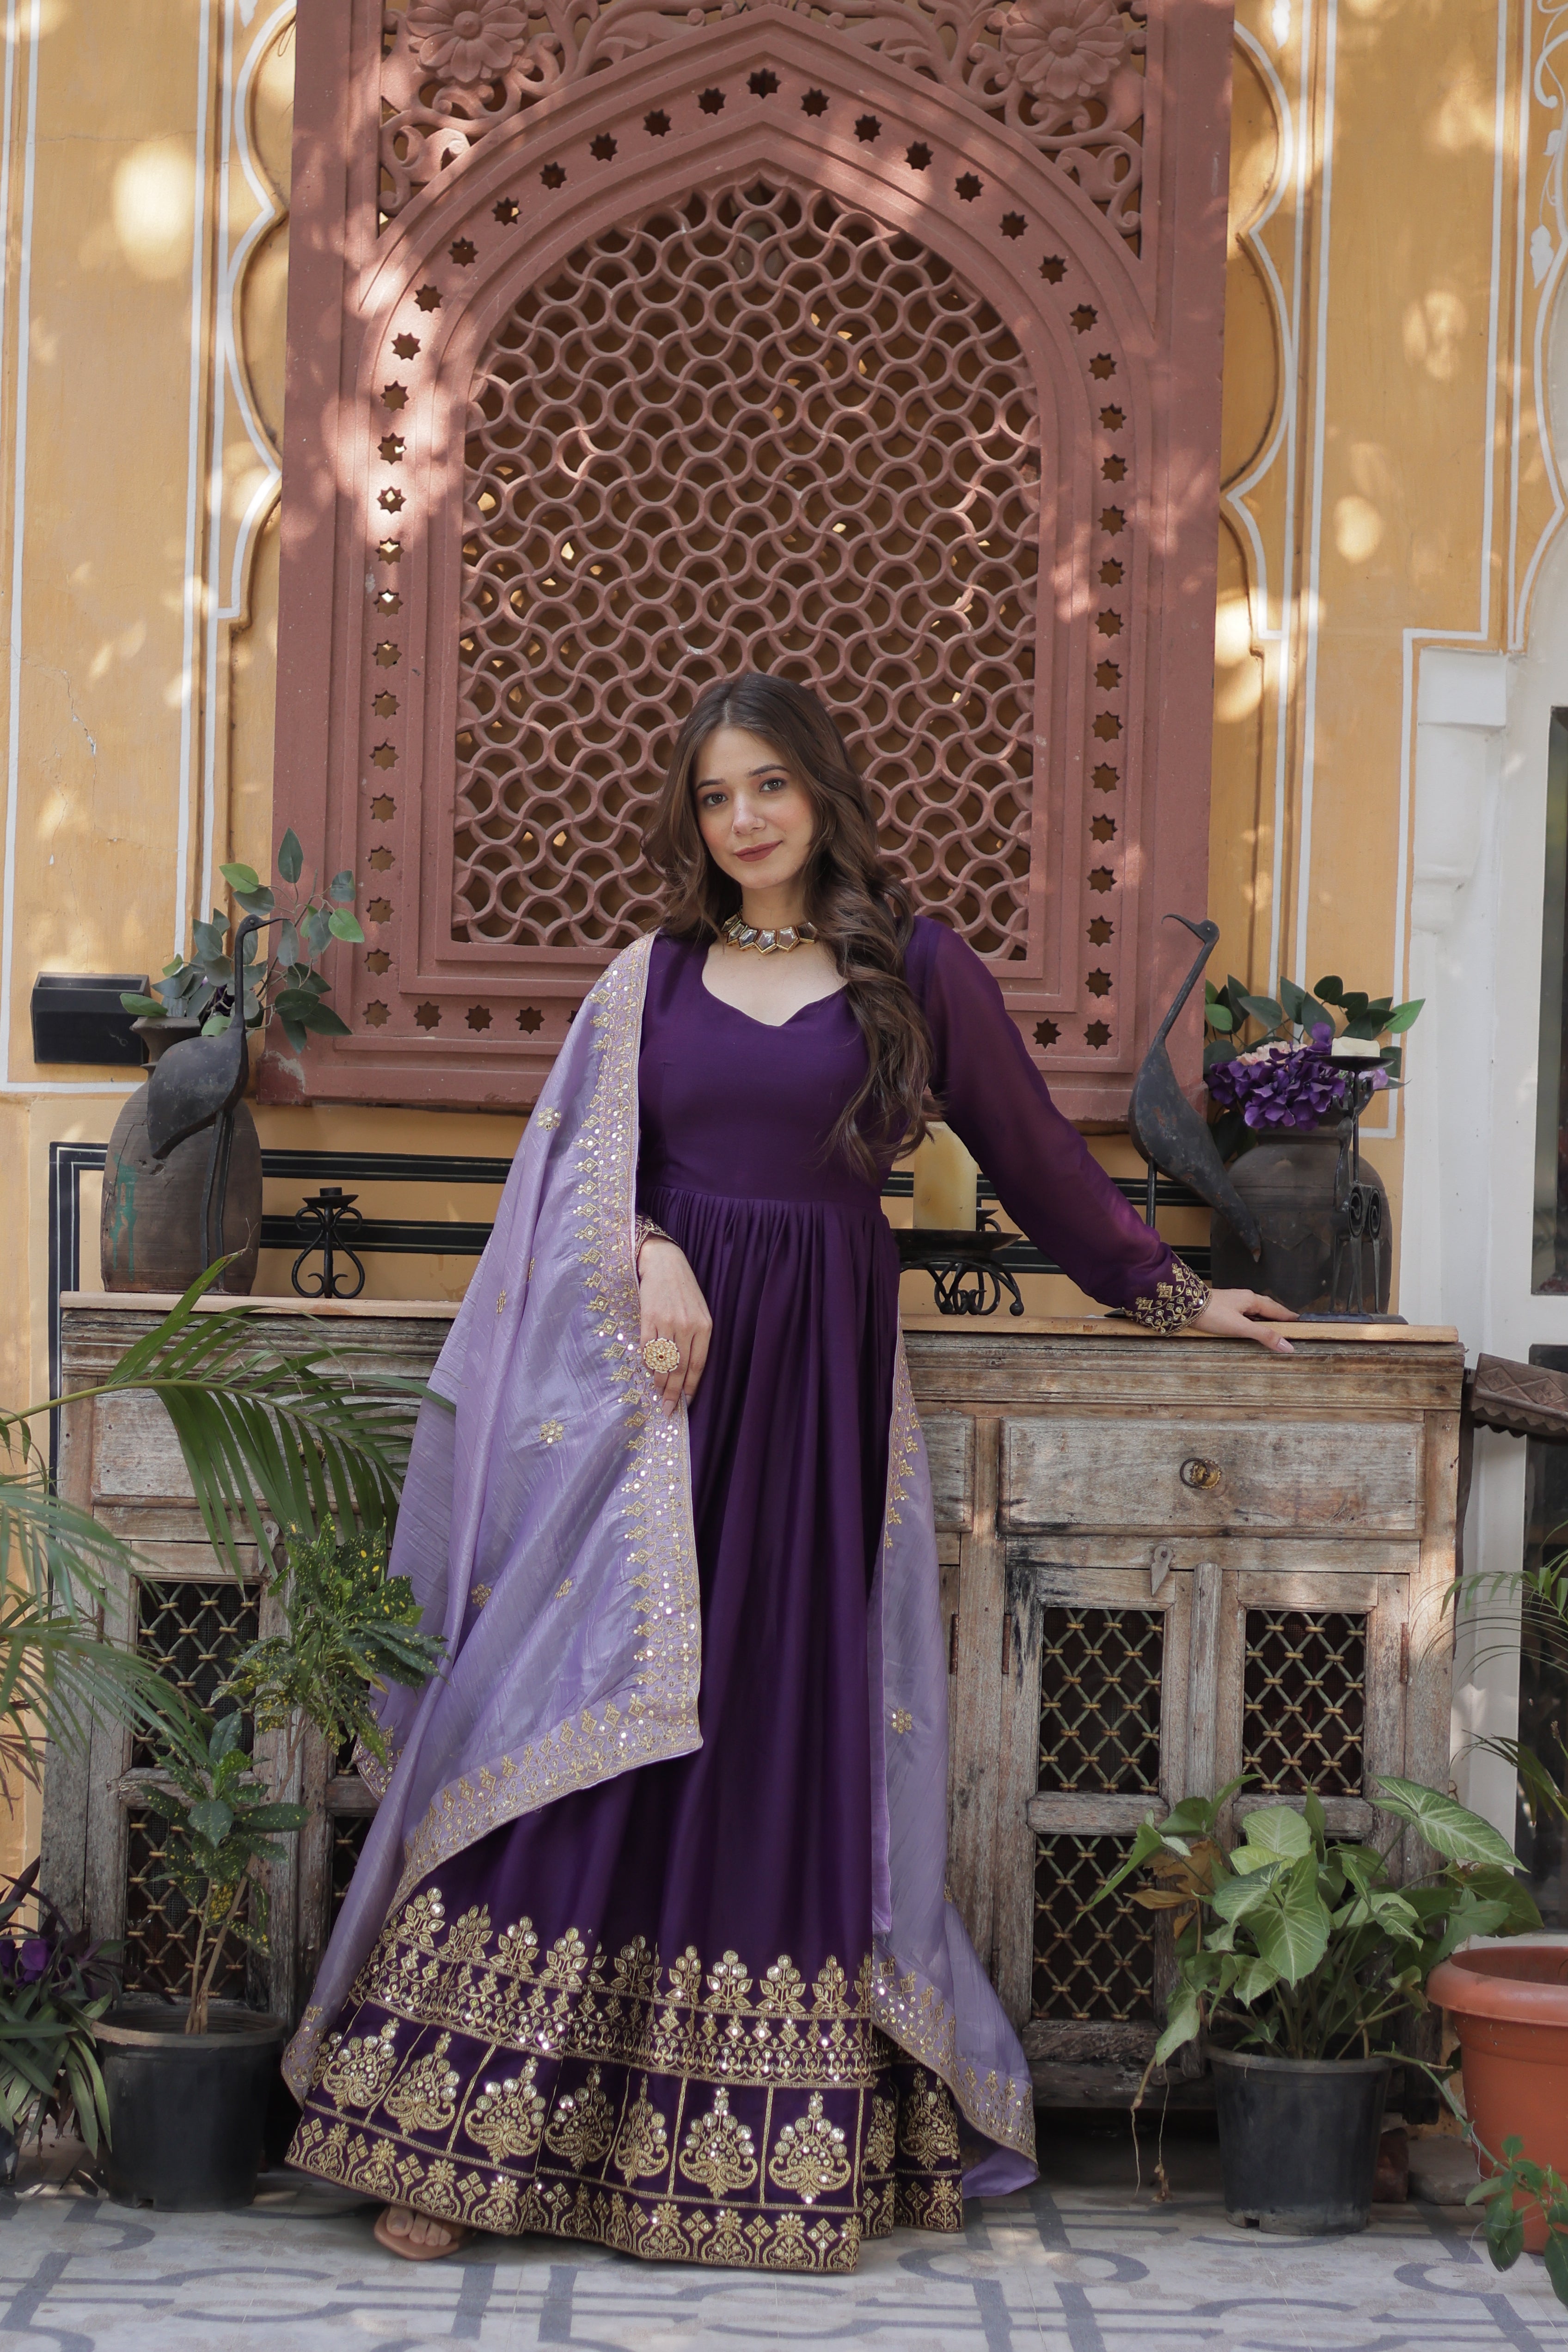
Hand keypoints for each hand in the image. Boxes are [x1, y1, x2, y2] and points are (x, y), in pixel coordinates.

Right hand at [637, 1238, 712, 1415]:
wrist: (664, 1263)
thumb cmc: (684, 1289)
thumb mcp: (699, 1312)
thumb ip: (696, 1338)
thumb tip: (685, 1370)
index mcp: (704, 1326)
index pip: (698, 1365)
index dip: (691, 1387)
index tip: (685, 1403)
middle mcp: (687, 1326)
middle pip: (680, 1368)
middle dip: (673, 1392)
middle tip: (667, 1409)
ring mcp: (667, 1322)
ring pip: (663, 1361)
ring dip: (658, 1381)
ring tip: (657, 1393)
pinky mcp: (649, 1318)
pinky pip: (647, 1347)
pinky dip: (646, 1362)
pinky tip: (647, 1369)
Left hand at [1191, 1288, 1297, 1354]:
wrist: (1186, 1304)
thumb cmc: (1211, 1313)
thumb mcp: (1240, 1327)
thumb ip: (1263, 1335)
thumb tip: (1286, 1345)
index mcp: (1252, 1300)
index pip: (1278, 1310)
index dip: (1290, 1318)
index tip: (1302, 1323)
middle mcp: (1246, 1298)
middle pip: (1269, 1308)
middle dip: (1281, 1317)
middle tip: (1292, 1325)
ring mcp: (1236, 1301)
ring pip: (1258, 1309)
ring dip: (1268, 1318)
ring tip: (1276, 1326)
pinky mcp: (1226, 1306)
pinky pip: (1247, 1312)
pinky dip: (1256, 1319)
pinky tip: (1253, 1324)